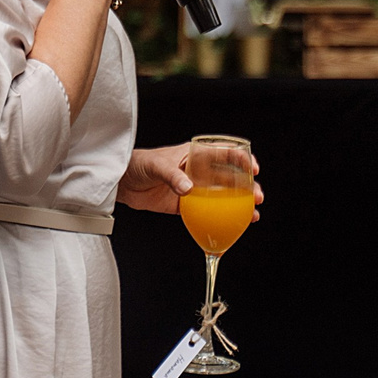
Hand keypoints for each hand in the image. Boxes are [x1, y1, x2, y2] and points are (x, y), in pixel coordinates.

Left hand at [116, 142, 265, 218]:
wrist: (120, 182)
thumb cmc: (137, 164)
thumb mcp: (156, 165)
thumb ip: (172, 176)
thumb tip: (189, 188)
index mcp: (195, 153)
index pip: (225, 152)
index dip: (242, 159)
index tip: (253, 169)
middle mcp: (198, 170)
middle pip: (230, 177)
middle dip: (247, 186)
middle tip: (257, 197)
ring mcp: (193, 188)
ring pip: (224, 196)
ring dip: (240, 204)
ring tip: (253, 214)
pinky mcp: (185, 205)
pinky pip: (207, 212)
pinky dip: (221, 218)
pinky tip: (233, 225)